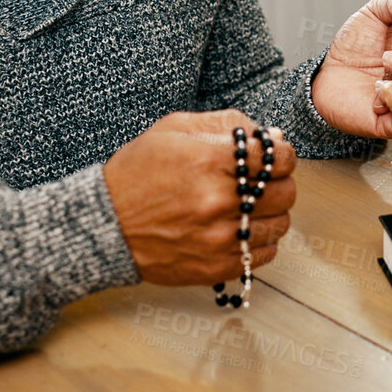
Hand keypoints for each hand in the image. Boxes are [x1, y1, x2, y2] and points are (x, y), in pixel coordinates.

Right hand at [102, 110, 293, 285]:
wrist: (104, 224)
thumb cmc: (138, 172)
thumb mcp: (175, 130)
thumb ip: (227, 125)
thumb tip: (272, 136)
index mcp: (211, 160)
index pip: (281, 157)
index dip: (281, 155)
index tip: (271, 158)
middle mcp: (220, 200)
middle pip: (287, 192)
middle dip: (278, 182)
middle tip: (259, 182)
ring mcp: (219, 237)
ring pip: (280, 224)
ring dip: (270, 213)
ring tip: (247, 207)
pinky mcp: (216, 267)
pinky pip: (265, 254)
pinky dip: (259, 241)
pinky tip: (239, 230)